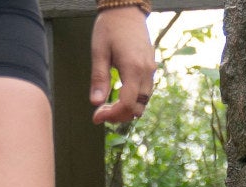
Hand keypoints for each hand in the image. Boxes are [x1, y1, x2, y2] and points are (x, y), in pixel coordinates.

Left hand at [89, 8, 154, 124]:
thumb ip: (99, 78)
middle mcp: (146, 71)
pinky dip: (133, 100)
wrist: (126, 10)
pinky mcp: (150, 68)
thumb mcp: (99, 52)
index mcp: (133, 68)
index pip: (127, 103)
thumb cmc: (109, 28)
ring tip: (107, 107)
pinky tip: (118, 97)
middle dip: (118, 115)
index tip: (96, 117)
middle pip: (137, 107)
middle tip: (99, 113)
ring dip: (126, 110)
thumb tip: (95, 103)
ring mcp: (151, 70)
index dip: (112, 115)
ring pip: (143, 102)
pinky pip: (145, 92)